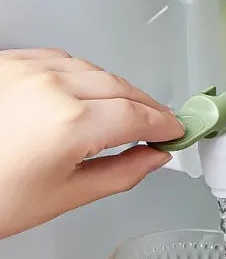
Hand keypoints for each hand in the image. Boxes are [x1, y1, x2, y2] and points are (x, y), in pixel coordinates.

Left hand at [0, 48, 182, 236]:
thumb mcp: (58, 199)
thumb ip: (118, 175)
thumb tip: (152, 159)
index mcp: (71, 125)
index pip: (139, 116)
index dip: (164, 124)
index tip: (176, 132)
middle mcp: (54, 88)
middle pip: (122, 88)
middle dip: (146, 106)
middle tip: (158, 124)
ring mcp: (29, 70)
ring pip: (94, 70)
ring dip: (116, 89)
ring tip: (121, 111)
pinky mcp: (9, 62)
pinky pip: (62, 59)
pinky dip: (82, 74)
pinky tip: (82, 92)